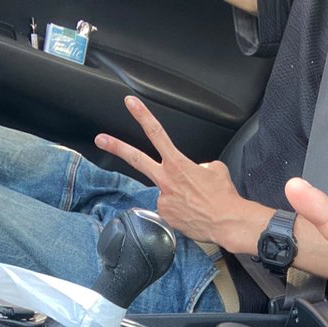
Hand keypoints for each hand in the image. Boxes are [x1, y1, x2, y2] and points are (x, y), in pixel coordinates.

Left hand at [95, 97, 256, 244]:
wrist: (227, 222)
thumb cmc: (224, 196)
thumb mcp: (215, 169)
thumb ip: (199, 165)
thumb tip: (194, 171)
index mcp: (178, 163)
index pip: (157, 133)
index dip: (142, 116)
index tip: (130, 103)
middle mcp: (166, 180)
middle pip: (136, 158)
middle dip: (116, 147)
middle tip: (101, 139)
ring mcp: (163, 199)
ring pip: (165, 191)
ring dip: (178, 196)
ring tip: (196, 205)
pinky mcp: (165, 217)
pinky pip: (170, 210)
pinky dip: (181, 211)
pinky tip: (192, 214)